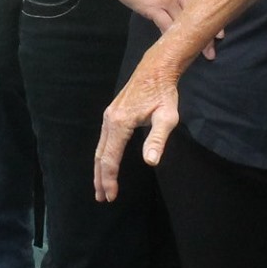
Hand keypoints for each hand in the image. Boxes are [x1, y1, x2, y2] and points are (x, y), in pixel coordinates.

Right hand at [95, 44, 184, 200]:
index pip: (110, 158)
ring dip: (99, 169)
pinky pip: (103, 140)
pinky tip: (106, 164)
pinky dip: (102, 156)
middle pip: (100, 156)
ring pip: (100, 148)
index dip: (110, 179)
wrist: (155, 70)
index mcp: (120, 123)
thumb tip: (150, 161)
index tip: (111, 196)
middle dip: (100, 178)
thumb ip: (158, 140)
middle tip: (102, 198)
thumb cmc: (163, 93)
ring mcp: (109, 116)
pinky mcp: (111, 114)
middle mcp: (110, 120)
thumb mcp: (167, 117)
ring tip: (100, 186)